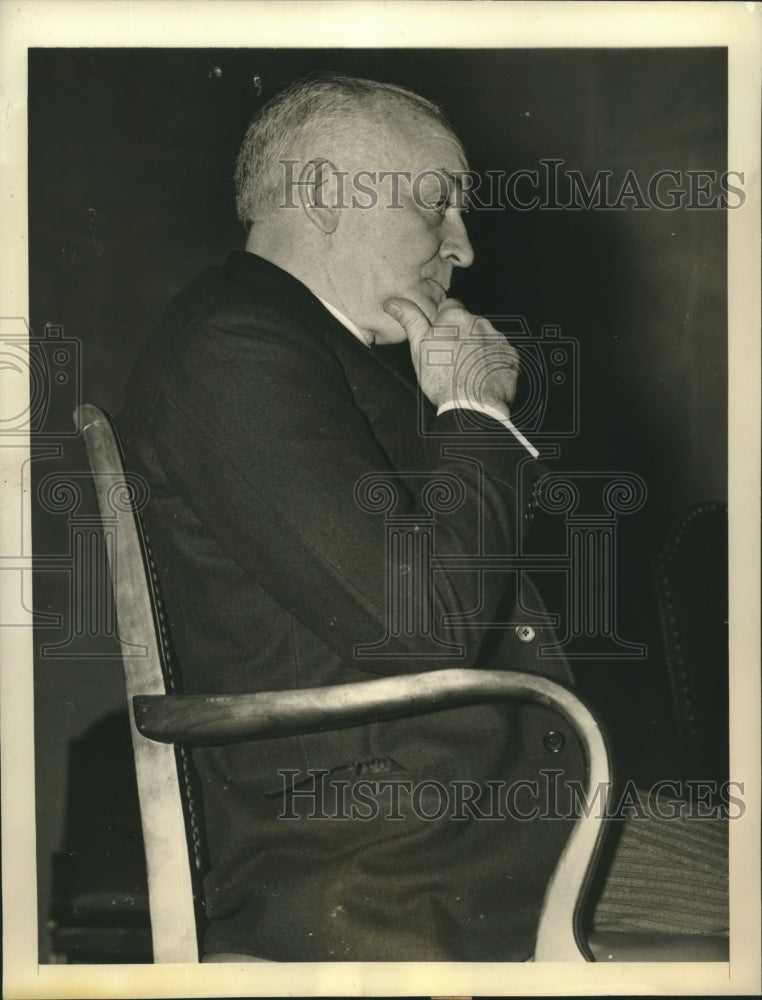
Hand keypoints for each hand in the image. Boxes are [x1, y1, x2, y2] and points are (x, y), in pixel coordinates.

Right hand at [383, 296, 520, 413]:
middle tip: (451, 359)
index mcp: (455, 317)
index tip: (439, 338)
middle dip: (461, 335)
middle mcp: (480, 322)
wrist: (473, 407)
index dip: (443, 322)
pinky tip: (481, 376)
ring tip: (467, 371)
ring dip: (477, 347)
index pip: (450, 306)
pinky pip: (500, 353)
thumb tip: (392, 302)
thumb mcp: (419, 348)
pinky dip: (492, 361)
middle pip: (469, 323)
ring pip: (485, 337)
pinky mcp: (511, 356)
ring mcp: (498, 339)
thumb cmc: (442, 378)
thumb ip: (410, 320)